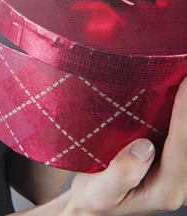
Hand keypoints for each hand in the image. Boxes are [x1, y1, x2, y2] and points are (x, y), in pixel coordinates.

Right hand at [62, 75, 186, 215]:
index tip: (185, 81)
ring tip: (181, 75)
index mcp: (166, 189)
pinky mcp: (174, 160)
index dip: (185, 112)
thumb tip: (145, 147)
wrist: (94, 206)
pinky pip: (182, 135)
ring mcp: (180, 172)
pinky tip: (178, 90)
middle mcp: (180, 181)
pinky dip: (181, 112)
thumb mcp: (99, 192)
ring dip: (185, 106)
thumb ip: (122, 174)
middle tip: (183, 71)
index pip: (181, 145)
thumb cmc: (95, 198)